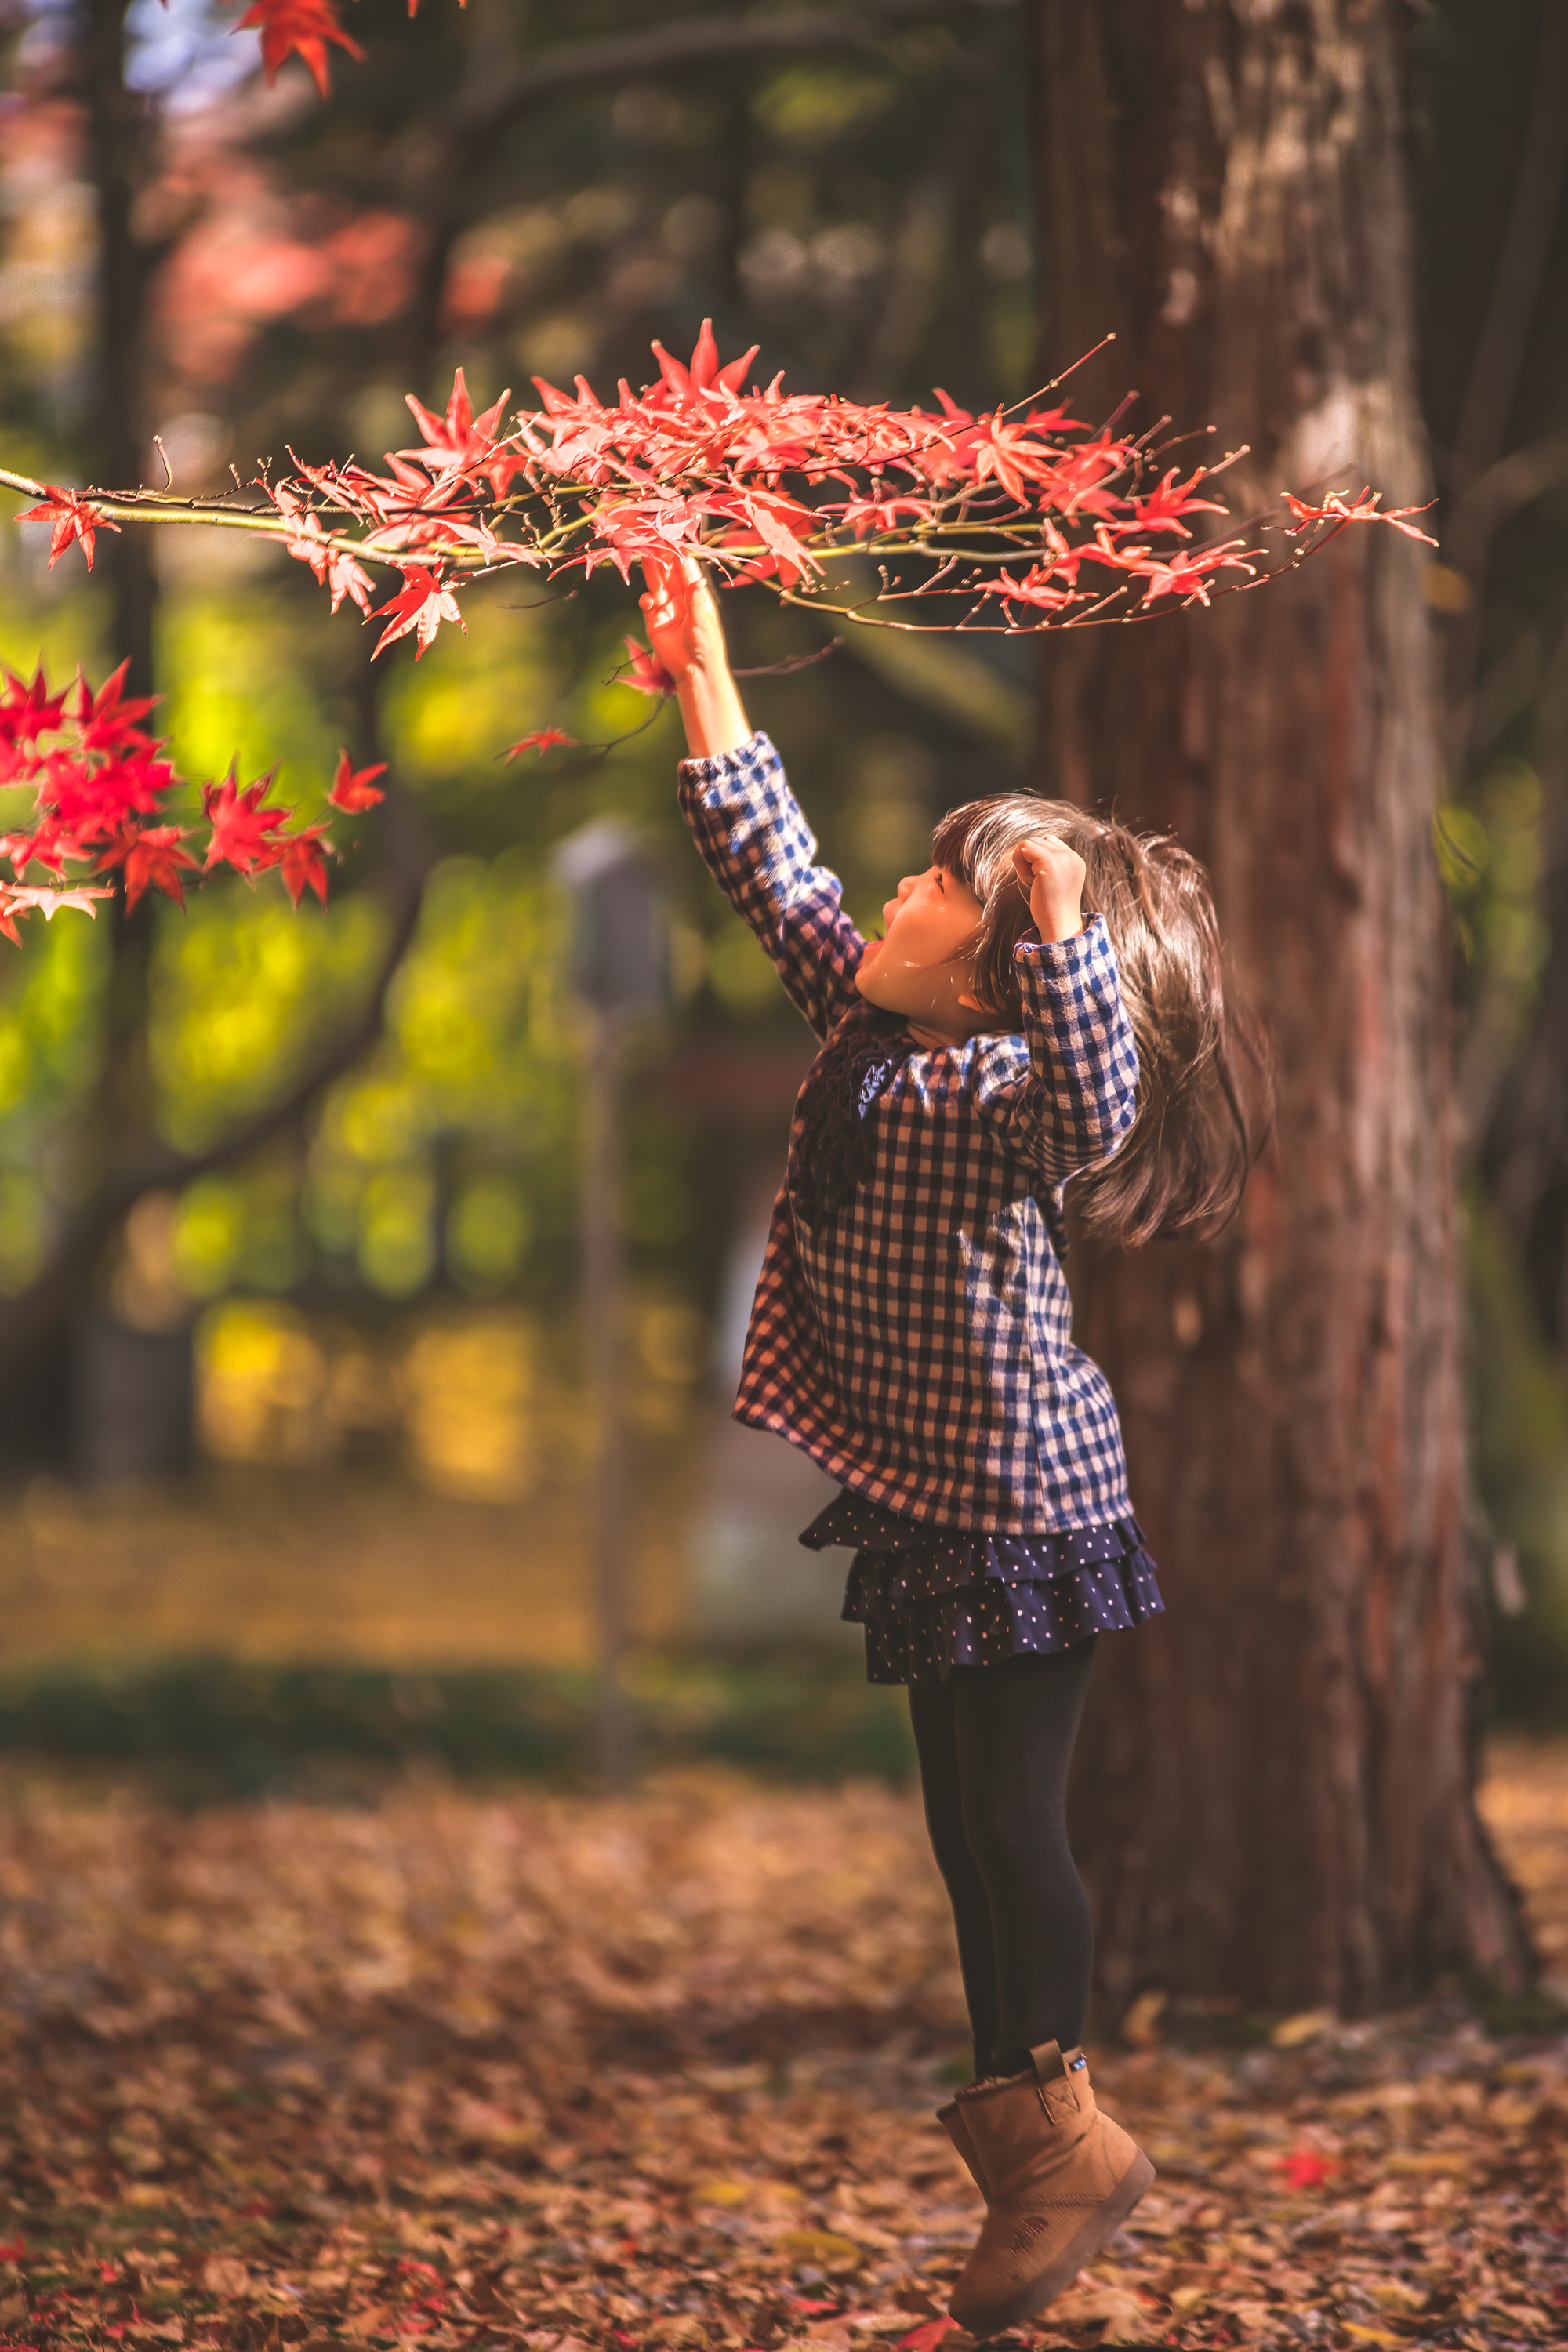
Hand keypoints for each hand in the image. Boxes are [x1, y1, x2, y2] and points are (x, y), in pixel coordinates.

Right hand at [639, 552, 724, 686]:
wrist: (694, 671)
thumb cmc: (706, 645)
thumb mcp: (703, 621)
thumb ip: (695, 600)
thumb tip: (697, 579)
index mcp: (696, 594)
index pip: (686, 569)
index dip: (678, 555)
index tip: (671, 540)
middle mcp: (681, 598)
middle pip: (669, 572)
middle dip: (661, 558)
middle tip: (652, 542)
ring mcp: (666, 608)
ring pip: (656, 584)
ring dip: (651, 571)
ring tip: (644, 556)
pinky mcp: (654, 621)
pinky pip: (647, 603)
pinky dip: (646, 599)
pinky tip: (649, 600)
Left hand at [1012, 834, 1084, 942]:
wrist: (1059, 925)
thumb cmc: (1051, 909)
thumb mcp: (1053, 881)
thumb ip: (1047, 863)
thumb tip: (1028, 847)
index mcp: (1075, 860)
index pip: (1049, 841)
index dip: (1037, 858)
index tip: (1041, 879)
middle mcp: (1071, 856)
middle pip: (1038, 840)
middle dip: (1030, 860)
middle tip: (1036, 883)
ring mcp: (1062, 858)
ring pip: (1030, 842)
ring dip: (1024, 862)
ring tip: (1034, 882)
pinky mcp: (1049, 862)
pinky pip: (1023, 848)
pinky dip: (1019, 864)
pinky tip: (1030, 881)